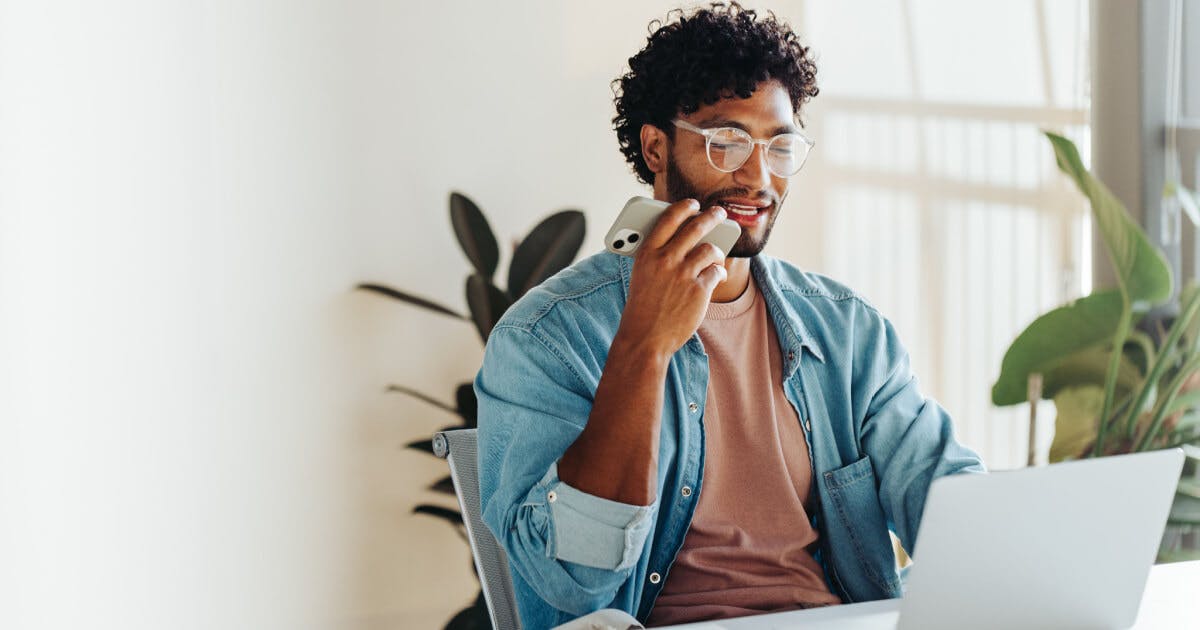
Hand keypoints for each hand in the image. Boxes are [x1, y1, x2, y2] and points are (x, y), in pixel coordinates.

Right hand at [616, 199, 728, 357]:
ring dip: (716, 250)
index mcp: (647, 252)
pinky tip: (717, 276)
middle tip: (719, 213)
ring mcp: (683, 274)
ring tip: (718, 251)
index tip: (693, 203)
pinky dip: (718, 273)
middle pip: (695, 227)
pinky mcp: (699, 290)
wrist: (645, 338)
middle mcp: (666, 259)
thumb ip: (659, 256)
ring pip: (710, 249)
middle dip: (711, 217)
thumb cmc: (642, 307)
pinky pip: (716, 272)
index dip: (684, 207)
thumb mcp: (642, 275)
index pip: (669, 218)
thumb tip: (684, 240)